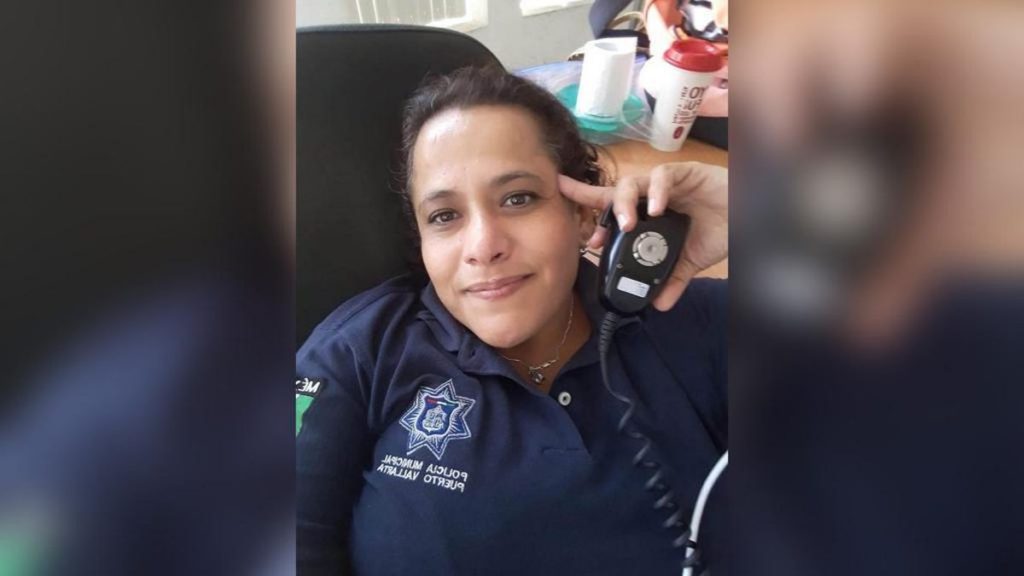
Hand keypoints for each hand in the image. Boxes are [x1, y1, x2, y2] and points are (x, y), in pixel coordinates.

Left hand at [558, 162, 727, 310]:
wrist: (749, 215)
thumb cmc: (717, 229)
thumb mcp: (690, 261)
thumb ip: (672, 279)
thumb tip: (660, 305)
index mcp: (646, 211)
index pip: (608, 203)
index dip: (583, 199)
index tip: (558, 199)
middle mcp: (650, 194)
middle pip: (614, 193)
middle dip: (600, 211)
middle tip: (597, 237)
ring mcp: (665, 182)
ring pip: (632, 182)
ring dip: (624, 203)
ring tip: (626, 225)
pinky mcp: (685, 172)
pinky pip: (663, 176)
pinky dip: (657, 192)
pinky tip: (656, 209)